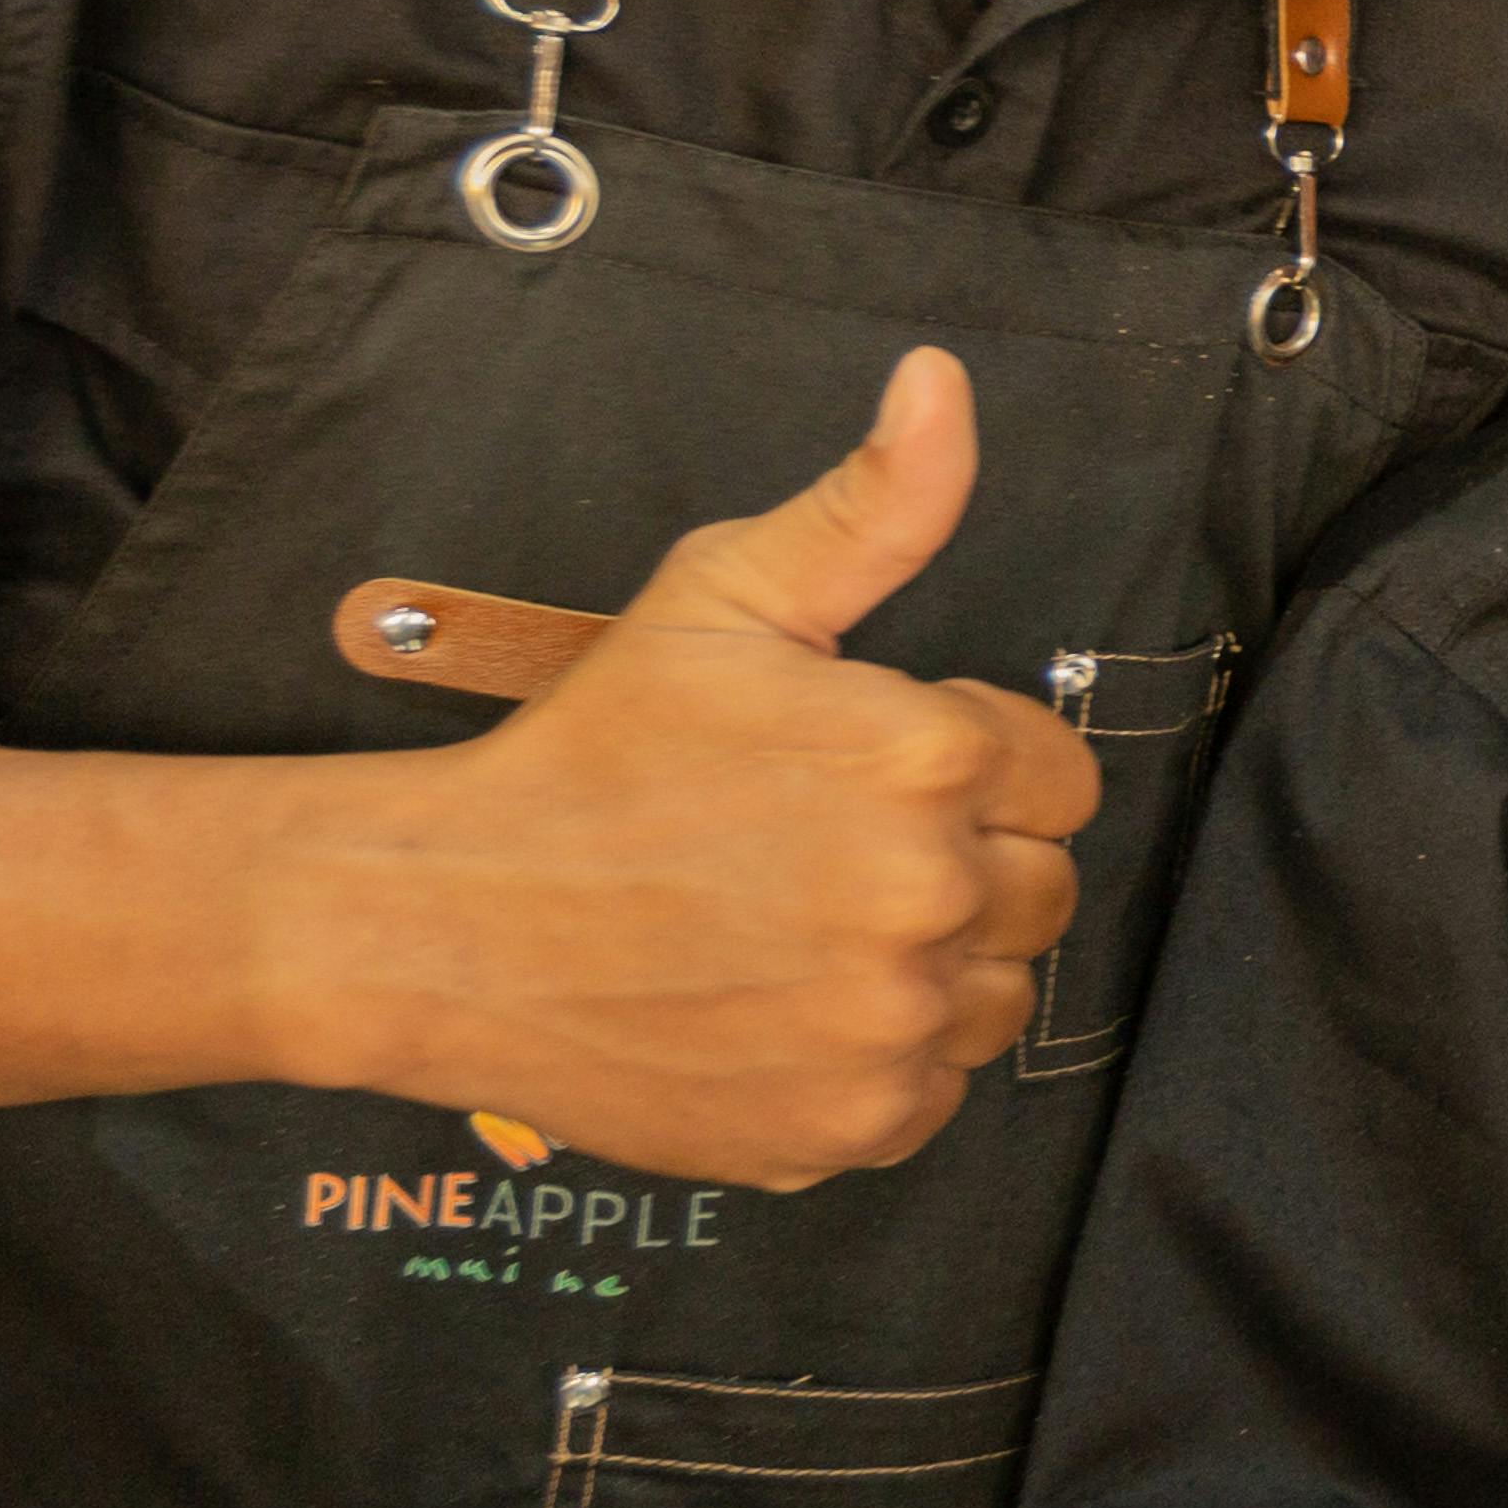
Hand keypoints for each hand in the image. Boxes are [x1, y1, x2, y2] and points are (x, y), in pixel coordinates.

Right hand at [290, 349, 1100, 1187]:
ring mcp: (889, 1025)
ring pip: (997, 999)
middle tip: (824, 855)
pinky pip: (933, 1093)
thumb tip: (944, 379)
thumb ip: (873, 503)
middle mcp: (929, 896)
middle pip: (1043, 891)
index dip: (971, 768)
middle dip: (960, 865)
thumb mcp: (727, 593)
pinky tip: (781, 1010)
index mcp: (926, 756)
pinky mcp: (848, 1128)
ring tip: (803, 933)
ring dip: (931, 970)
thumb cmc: (593, 748)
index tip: (865, 774)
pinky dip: (876, 1063)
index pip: (1059, 776)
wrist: (448, 920)